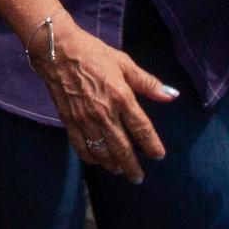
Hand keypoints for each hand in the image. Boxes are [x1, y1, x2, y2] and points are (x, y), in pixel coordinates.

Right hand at [29, 14, 173, 183]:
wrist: (57, 50)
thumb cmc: (94, 53)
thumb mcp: (124, 63)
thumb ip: (148, 83)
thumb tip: (172, 95)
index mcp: (122, 97)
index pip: (142, 129)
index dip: (152, 145)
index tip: (159, 156)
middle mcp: (105, 113)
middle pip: (122, 148)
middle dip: (132, 166)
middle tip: (138, 178)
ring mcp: (85, 120)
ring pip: (102, 152)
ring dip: (112, 164)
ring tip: (119, 170)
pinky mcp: (69, 121)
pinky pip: (81, 147)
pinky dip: (90, 158)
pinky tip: (97, 160)